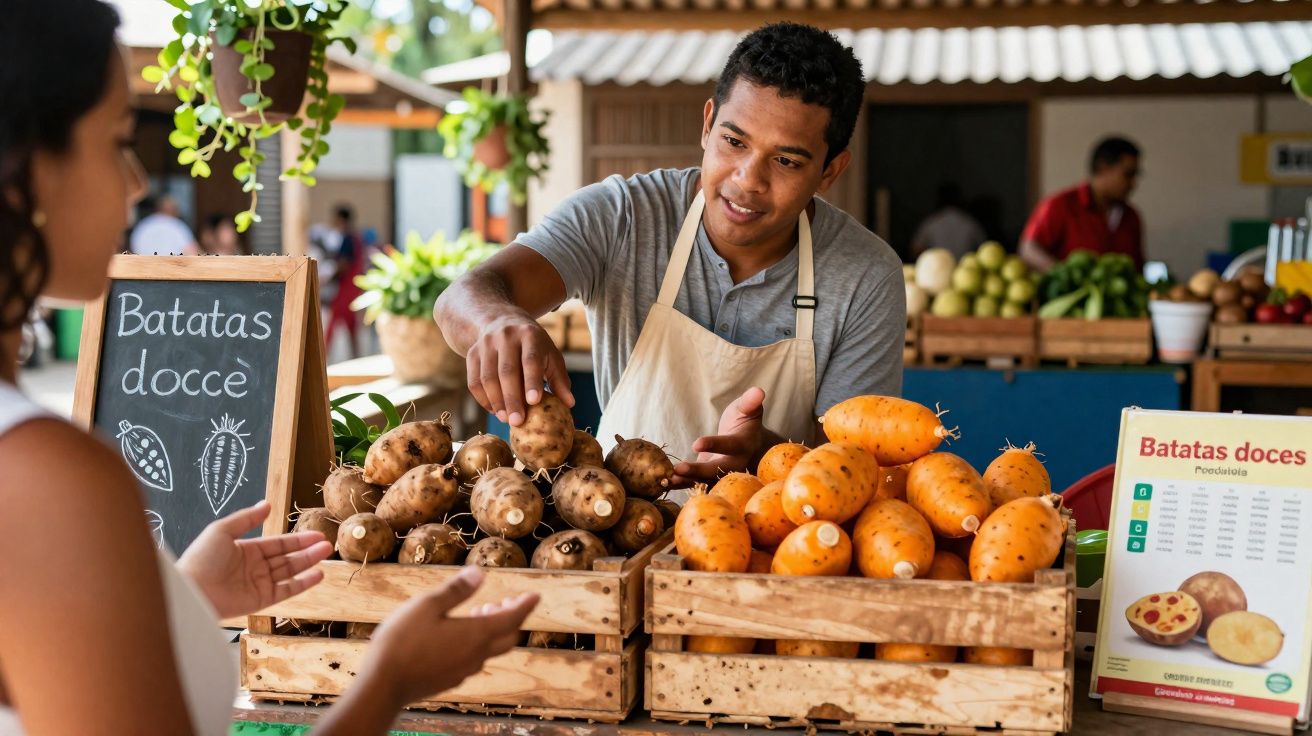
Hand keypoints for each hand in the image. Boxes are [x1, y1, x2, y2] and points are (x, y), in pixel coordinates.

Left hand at [177, 501, 332, 618]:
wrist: (190, 591)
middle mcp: (255, 567)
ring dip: (308, 563)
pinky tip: (317, 575)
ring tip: (326, 554)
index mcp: (246, 550)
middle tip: (327, 544)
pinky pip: (286, 591)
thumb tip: (267, 504)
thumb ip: (247, 518)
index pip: (277, 543)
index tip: (316, 534)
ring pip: (289, 572)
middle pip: (287, 557)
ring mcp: (258, 584)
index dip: (297, 539)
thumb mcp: (222, 530)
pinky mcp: (261, 601)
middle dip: (307, 550)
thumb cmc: (201, 559)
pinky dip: (303, 583)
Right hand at [363, 566, 537, 706]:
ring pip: (491, 649)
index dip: (526, 605)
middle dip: (512, 618)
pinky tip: (458, 634)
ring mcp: (463, 670)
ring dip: (493, 630)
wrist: (383, 686)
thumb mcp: (427, 605)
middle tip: (505, 601)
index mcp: (476, 634)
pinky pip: (474, 659)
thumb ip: (456, 590)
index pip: (513, 618)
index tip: (536, 595)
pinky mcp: (450, 679)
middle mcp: (476, 655)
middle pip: (508, 637)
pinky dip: (477, 643)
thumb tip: (480, 573)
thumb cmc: (402, 641)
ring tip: (479, 612)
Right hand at [466, 314, 573, 426]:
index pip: (530, 359)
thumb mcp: (550, 355)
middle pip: (507, 371)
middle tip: (517, 421)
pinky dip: (483, 399)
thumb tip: (569, 404)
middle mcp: (506, 336)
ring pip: (487, 377)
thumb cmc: (534, 346)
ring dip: (496, 401)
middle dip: (512, 398)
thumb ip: (559, 379)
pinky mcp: (472, 353)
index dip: (532, 381)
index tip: (534, 402)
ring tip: (506, 419)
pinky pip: (474, 381)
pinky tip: (495, 410)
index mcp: (530, 334)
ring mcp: (486, 344)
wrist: (502, 321)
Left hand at [672, 387, 769, 486]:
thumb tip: (758, 391)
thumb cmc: (744, 422)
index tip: (696, 443)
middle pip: (717, 470)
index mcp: (744, 445)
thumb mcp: (747, 410)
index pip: (729, 446)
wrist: (746, 443)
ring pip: (706, 481)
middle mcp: (735, 464)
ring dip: (687, 481)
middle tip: (679, 468)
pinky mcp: (709, 478)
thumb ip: (750, 402)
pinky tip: (665, 482)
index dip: (714, 445)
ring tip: (668, 479)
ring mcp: (722, 474)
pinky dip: (681, 484)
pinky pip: (696, 483)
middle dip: (698, 471)